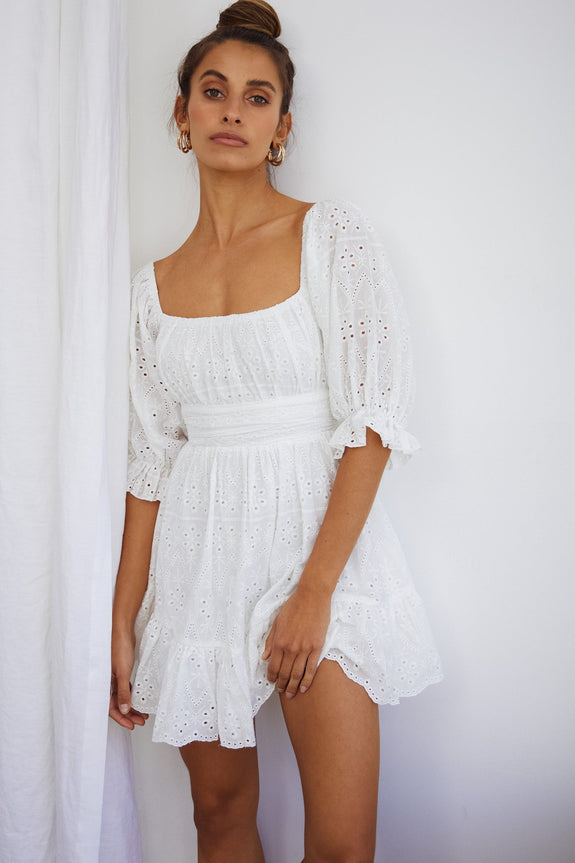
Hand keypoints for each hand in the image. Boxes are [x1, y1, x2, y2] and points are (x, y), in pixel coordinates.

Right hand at [109, 628, 148, 729]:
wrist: (122, 630)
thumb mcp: (123, 672)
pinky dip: (132, 695)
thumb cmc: (119, 648)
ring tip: (143, 714)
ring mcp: (114, 677)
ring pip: (122, 697)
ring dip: (132, 706)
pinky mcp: (121, 671)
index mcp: (104, 684)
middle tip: (141, 722)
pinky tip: (139, 700)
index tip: (132, 726)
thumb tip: (124, 710)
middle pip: (117, 704)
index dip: (121, 718)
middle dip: (128, 715)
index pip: (111, 708)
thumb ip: (123, 692)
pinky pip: (125, 688)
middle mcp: (107, 683)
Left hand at [262, 584, 330, 698]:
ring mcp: (304, 649)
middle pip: (285, 673)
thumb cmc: (294, 606)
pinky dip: (307, 680)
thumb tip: (265, 657)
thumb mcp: (277, 622)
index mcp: (279, 642)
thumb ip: (270, 641)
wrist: (312, 597)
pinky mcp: (317, 647)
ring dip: (293, 686)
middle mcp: (290, 648)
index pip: (273, 666)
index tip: (272, 682)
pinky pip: (311, 668)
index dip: (272, 677)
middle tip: (282, 692)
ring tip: (291, 694)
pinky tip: (304, 688)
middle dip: (282, 685)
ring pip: (297, 674)